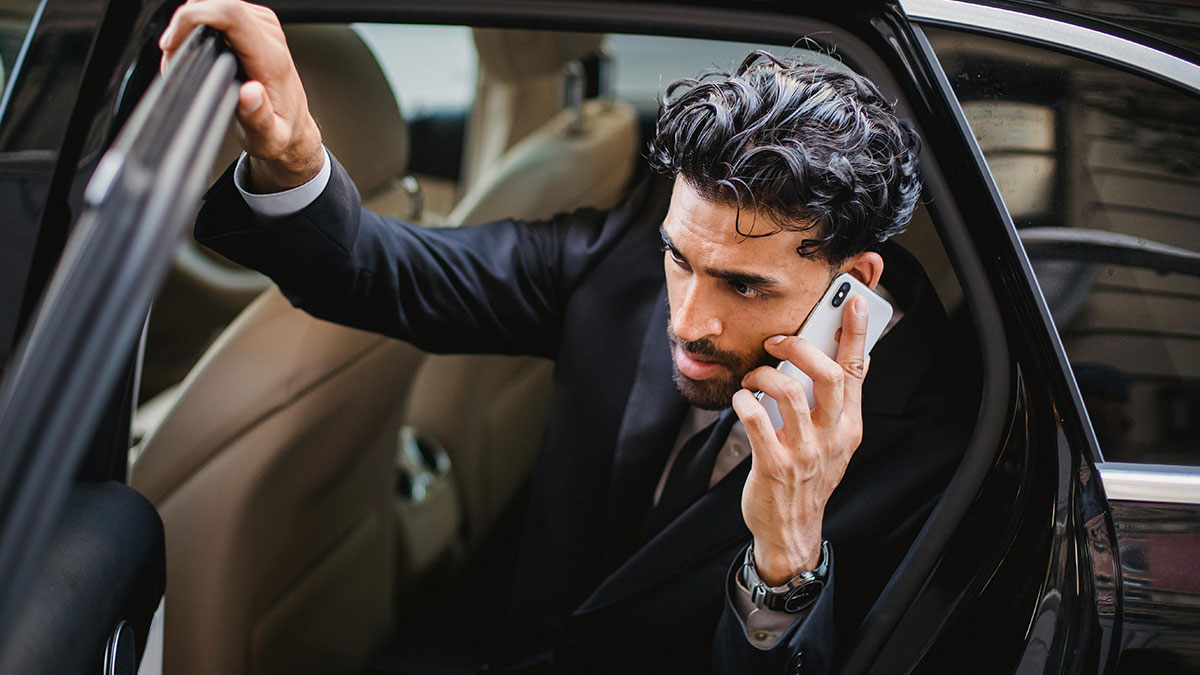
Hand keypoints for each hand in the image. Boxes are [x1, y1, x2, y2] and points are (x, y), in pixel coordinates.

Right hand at [159, 0, 323, 191]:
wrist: (295, 127)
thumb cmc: (280, 132)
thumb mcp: (269, 137)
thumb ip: (259, 117)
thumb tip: (250, 93)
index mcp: (271, 58)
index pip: (230, 14)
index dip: (194, 18)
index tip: (173, 43)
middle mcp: (270, 36)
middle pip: (217, 3)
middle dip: (185, 24)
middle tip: (172, 56)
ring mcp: (264, 26)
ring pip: (215, 4)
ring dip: (191, 23)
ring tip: (182, 55)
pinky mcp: (255, 25)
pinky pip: (220, 10)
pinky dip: (201, 23)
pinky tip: (196, 47)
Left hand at [732, 295, 869, 584]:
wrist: (791, 527)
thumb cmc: (807, 476)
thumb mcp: (834, 441)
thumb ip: (839, 403)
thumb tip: (852, 358)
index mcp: (848, 425)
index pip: (857, 371)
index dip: (856, 333)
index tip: (852, 300)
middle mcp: (831, 436)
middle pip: (829, 376)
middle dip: (803, 347)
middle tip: (778, 340)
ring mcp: (804, 452)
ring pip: (789, 392)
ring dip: (764, 376)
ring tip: (752, 379)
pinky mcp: (774, 465)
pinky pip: (756, 420)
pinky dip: (744, 403)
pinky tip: (741, 402)